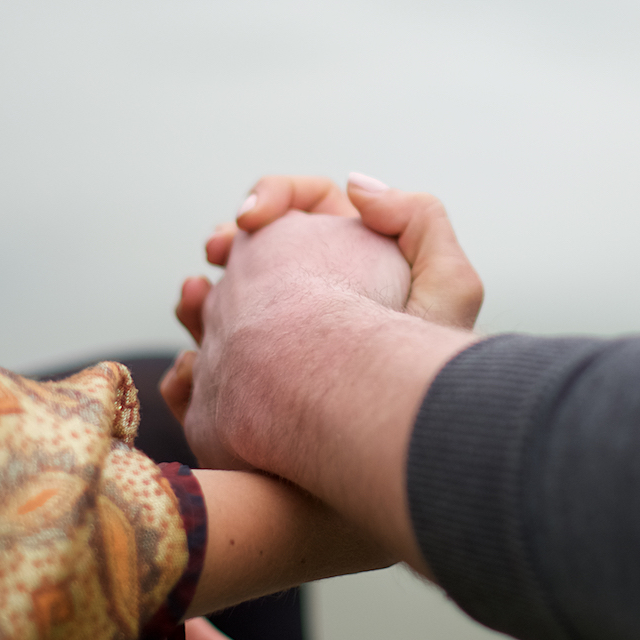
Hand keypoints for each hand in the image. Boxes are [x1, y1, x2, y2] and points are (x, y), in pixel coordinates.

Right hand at [160, 174, 483, 414]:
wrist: (401, 454)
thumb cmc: (432, 375)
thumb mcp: (448, 287)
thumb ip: (419, 218)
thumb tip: (355, 185)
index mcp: (358, 261)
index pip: (310, 206)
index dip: (275, 197)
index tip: (252, 218)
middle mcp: (319, 301)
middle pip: (260, 252)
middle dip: (230, 244)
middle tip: (218, 251)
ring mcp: (284, 352)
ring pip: (228, 309)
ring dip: (202, 297)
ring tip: (194, 298)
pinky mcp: (259, 400)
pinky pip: (212, 375)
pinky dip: (193, 368)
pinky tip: (191, 368)